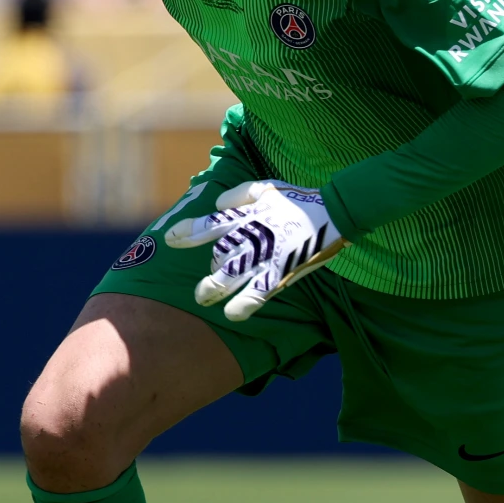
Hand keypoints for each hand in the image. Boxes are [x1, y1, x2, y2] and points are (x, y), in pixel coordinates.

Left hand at [163, 180, 347, 320]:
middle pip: (218, 256)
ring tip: (203, 300)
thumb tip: (216, 205)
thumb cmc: (298, 199)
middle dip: (205, 270)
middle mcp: (251, 236)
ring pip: (232, 275)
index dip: (188, 232)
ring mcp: (266, 254)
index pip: (210, 225)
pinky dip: (245, 303)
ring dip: (215, 288)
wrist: (334, 211)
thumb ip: (239, 195)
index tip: (169, 239)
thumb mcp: (266, 188)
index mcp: (246, 215)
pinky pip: (259, 291)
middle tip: (198, 289)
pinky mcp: (282, 270)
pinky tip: (233, 315)